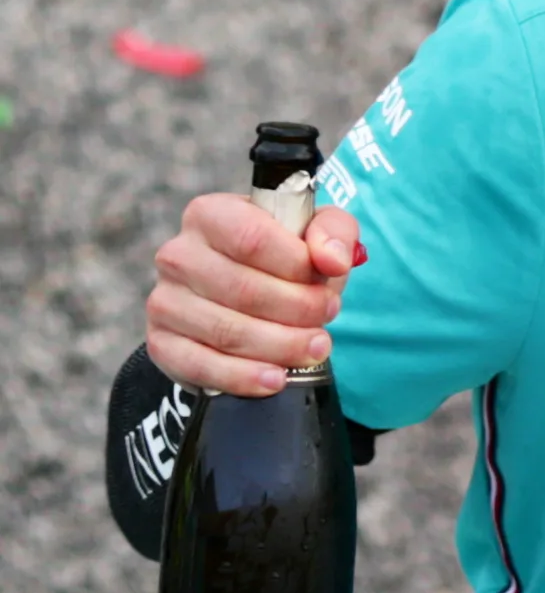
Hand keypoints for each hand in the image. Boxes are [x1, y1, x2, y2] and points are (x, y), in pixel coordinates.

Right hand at [146, 195, 362, 397]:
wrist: (250, 300)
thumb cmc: (286, 258)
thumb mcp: (318, 233)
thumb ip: (335, 232)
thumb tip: (333, 260)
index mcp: (210, 214)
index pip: (252, 238)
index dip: (297, 265)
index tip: (329, 280)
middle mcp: (178, 254)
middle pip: (243, 289)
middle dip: (298, 310)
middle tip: (327, 318)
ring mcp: (164, 300)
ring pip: (226, 331)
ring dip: (280, 345)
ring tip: (315, 348)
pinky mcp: (162, 342)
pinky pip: (200, 365)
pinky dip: (243, 376)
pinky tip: (275, 378)